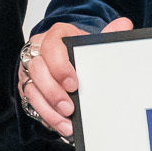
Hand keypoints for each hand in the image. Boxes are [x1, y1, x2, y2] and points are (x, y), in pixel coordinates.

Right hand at [18, 17, 130, 143]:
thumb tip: (124, 25)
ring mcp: (30, 71)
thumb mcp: (93, 43)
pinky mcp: (28, 88)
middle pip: (37, 70)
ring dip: (49, 109)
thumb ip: (108, 35)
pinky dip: (46, 116)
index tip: (74, 84)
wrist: (69, 57)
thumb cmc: (80, 51)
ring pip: (32, 90)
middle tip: (69, 108)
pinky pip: (32, 104)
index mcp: (55, 36)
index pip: (52, 47)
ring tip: (66, 123)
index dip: (60, 67)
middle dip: (53, 92)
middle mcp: (38, 52)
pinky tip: (60, 125)